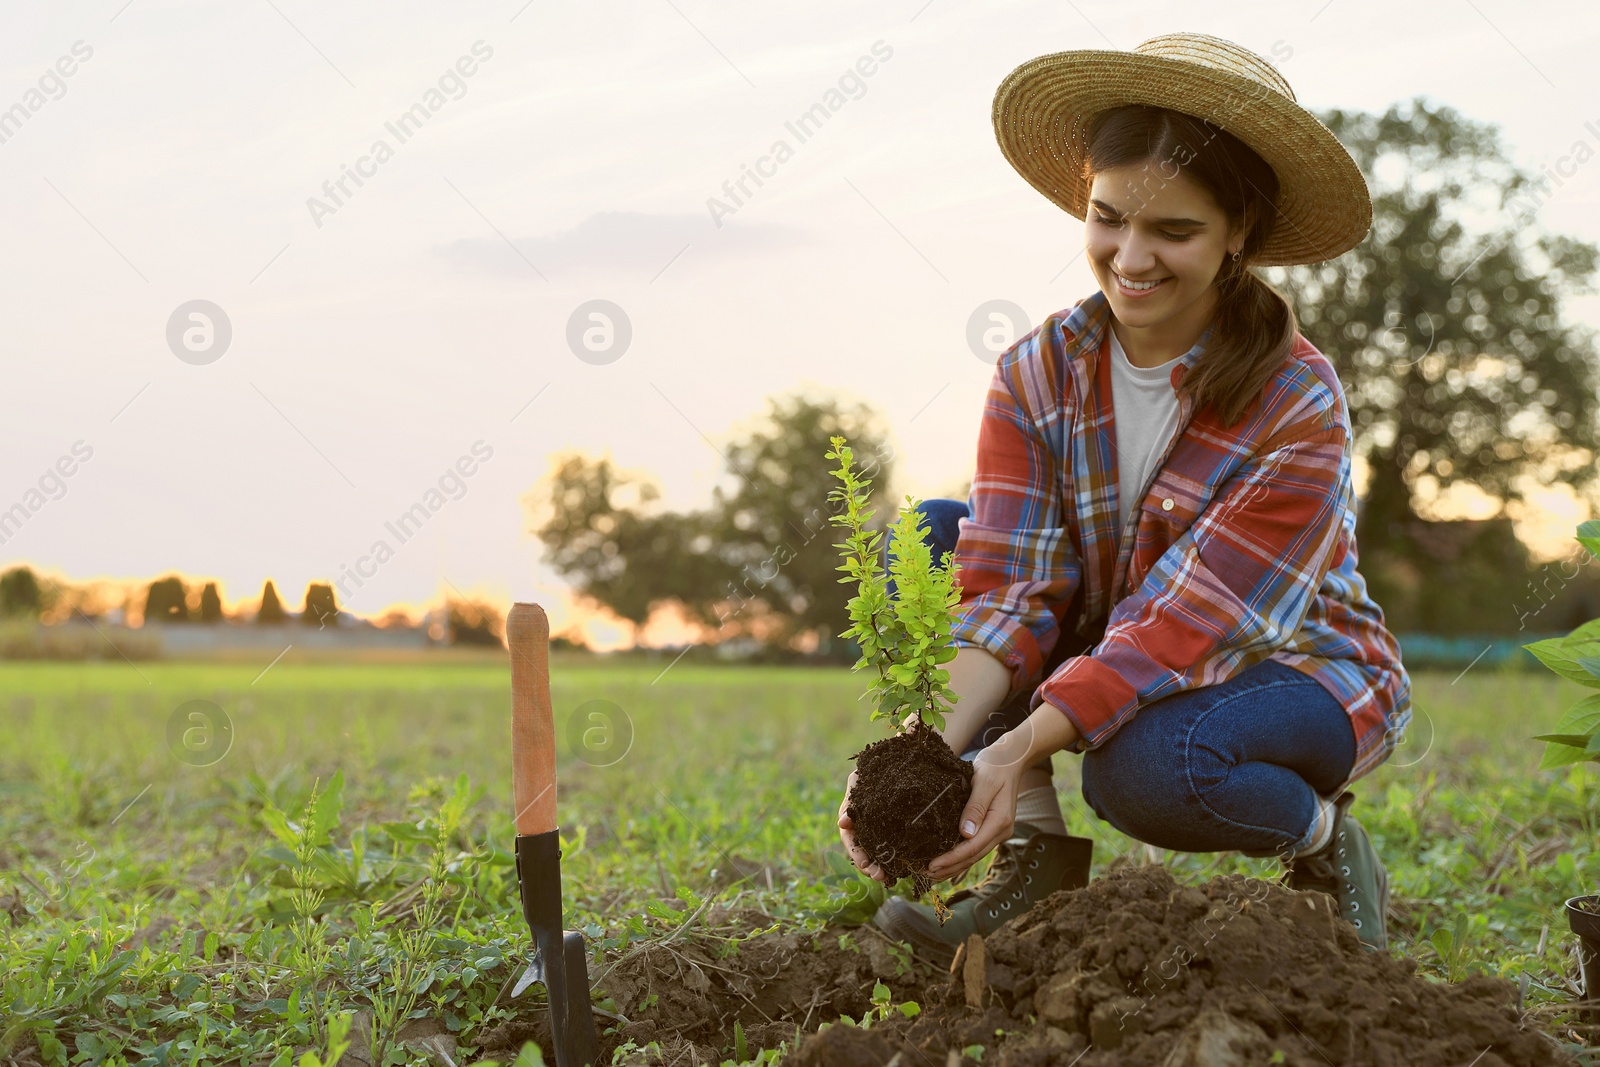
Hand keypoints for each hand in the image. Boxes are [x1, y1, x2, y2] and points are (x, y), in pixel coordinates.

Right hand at [837, 769, 887, 882]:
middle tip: (878, 875)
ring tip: (887, 879)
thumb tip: (842, 823)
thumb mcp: (859, 779)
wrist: (897, 763)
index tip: (865, 864)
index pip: (850, 838)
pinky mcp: (893, 832)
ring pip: (875, 855)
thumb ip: (851, 798)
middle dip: (868, 866)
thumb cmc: (873, 769)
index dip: (856, 852)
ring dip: (879, 868)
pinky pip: (891, 850)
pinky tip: (901, 872)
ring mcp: (877, 831)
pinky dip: (893, 863)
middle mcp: (862, 826)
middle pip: (861, 851)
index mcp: (852, 816)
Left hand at [925, 749, 1025, 882]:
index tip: (932, 865)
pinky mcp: (991, 828)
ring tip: (931, 874)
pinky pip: (974, 847)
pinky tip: (946, 862)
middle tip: (924, 874)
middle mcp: (1001, 830)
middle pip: (972, 856)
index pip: (972, 847)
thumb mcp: (984, 781)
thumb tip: (966, 833)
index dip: (952, 858)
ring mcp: (997, 831)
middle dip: (949, 868)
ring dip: (953, 866)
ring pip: (973, 855)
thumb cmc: (996, 766)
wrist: (1010, 759)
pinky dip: (959, 857)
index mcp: (1000, 821)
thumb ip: (975, 806)